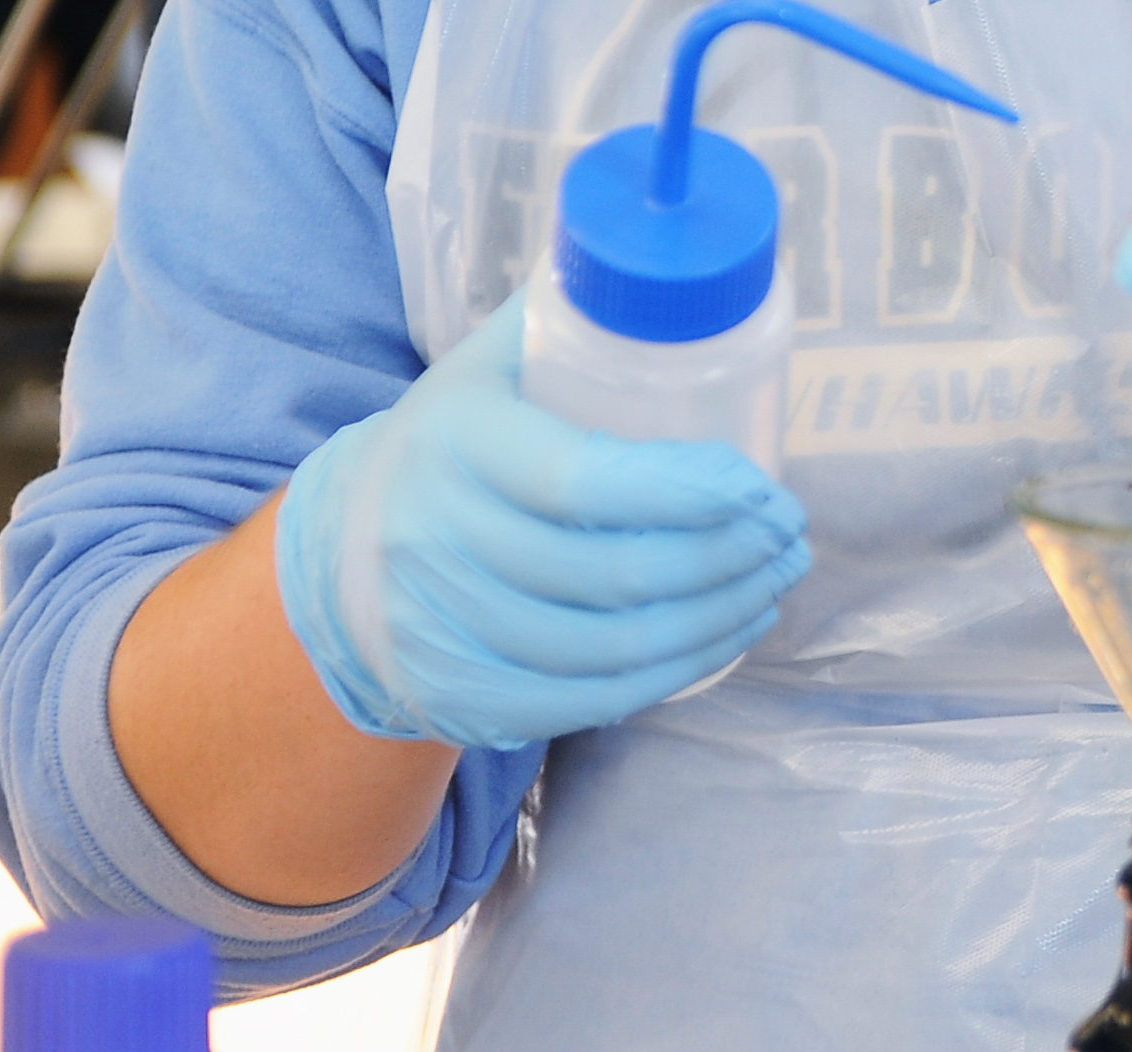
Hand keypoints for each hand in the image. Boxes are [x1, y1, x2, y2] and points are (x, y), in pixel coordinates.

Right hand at [274, 294, 811, 750]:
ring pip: (616, 647)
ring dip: (719, 618)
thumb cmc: (450, 443)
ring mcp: (446, 631)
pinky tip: (726, 635)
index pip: (586, 480)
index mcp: (457, 442)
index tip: (763, 486)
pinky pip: (592, 701)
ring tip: (773, 582)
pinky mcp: (464, 697)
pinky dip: (676, 672)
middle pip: (617, 574)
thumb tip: (675, 270)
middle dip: (729, 558)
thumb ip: (569, 319)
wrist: (343, 552)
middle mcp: (439, 541)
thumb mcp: (485, 368)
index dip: (691, 492)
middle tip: (788, 536)